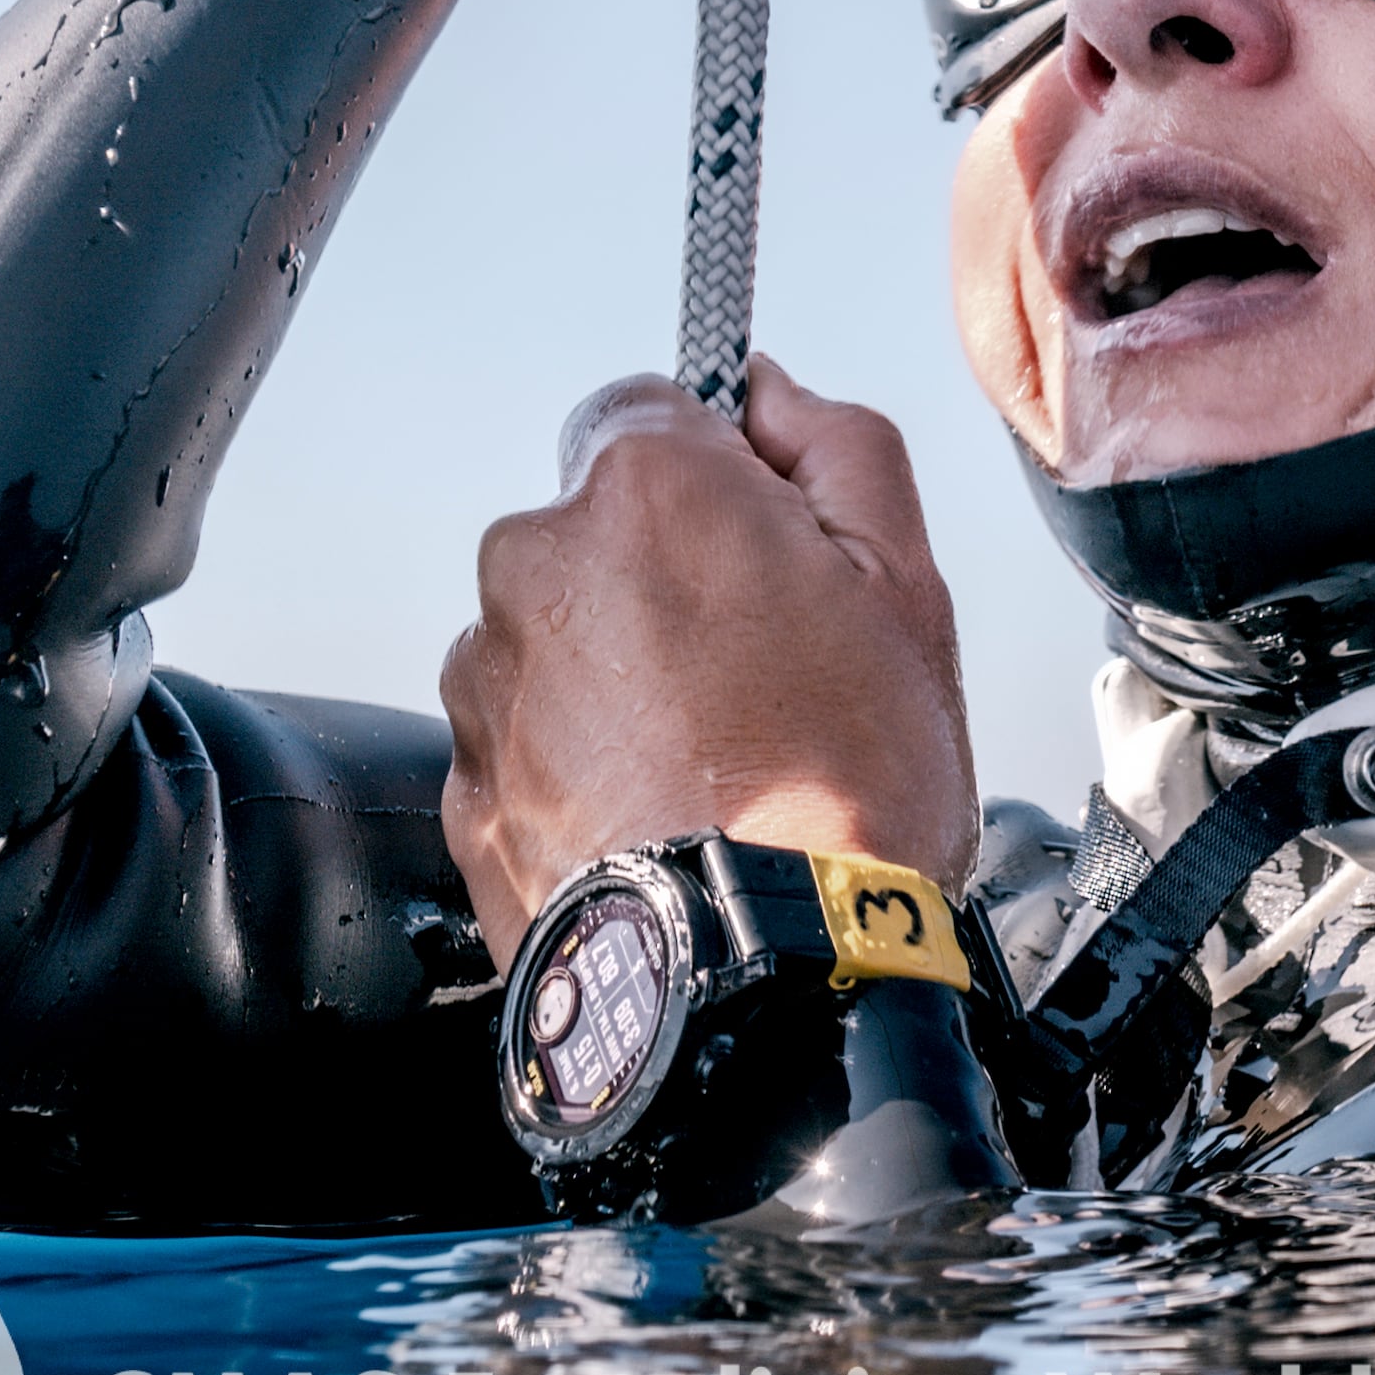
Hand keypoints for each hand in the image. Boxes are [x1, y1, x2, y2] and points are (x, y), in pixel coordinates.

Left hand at [438, 354, 977, 945]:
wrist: (761, 982)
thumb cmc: (841, 794)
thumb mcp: (905, 585)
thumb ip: (838, 447)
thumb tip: (772, 393)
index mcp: (643, 492)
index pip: (652, 413)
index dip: (720, 479)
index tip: (768, 550)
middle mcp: (535, 569)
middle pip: (598, 535)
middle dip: (666, 583)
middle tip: (763, 678)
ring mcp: (487, 686)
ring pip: (558, 642)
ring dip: (619, 681)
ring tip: (714, 768)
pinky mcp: (468, 792)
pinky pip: (529, 746)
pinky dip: (583, 770)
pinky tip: (663, 818)